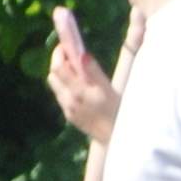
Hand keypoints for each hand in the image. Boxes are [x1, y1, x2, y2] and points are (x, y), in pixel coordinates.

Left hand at [46, 9, 121, 141]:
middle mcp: (73, 100)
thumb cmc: (124, 112)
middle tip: (71, 50)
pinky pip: (62, 94)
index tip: (65, 38)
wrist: (122, 141)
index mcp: (83, 91)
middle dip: (61, 58)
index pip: (61, 66)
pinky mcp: (71, 115)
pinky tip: (80, 82)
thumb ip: (94, 71)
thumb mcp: (114, 88)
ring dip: (63, 71)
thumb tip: (81, 54)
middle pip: (55, 72)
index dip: (61, 50)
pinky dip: (67, 84)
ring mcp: (70, 108)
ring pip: (56, 82)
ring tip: (77, 65)